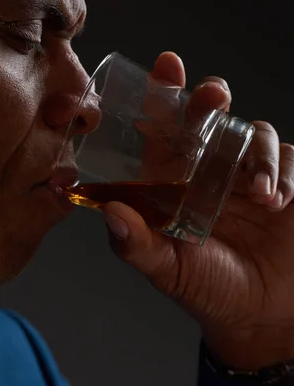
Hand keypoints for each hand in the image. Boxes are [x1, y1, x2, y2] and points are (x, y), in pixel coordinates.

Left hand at [102, 52, 293, 370]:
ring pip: (253, 134)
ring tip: (256, 195)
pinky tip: (275, 201)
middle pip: (211, 118)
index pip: (166, 133)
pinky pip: (286, 160)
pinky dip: (280, 173)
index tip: (165, 68)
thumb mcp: (167, 270)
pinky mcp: (286, 185)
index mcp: (176, 186)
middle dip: (211, 99)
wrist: (260, 317)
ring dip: (254, 152)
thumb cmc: (208, 291)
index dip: (164, 98)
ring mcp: (249, 178)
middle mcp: (210, 174)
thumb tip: (110, 212)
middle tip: (211, 98)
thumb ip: (136, 244)